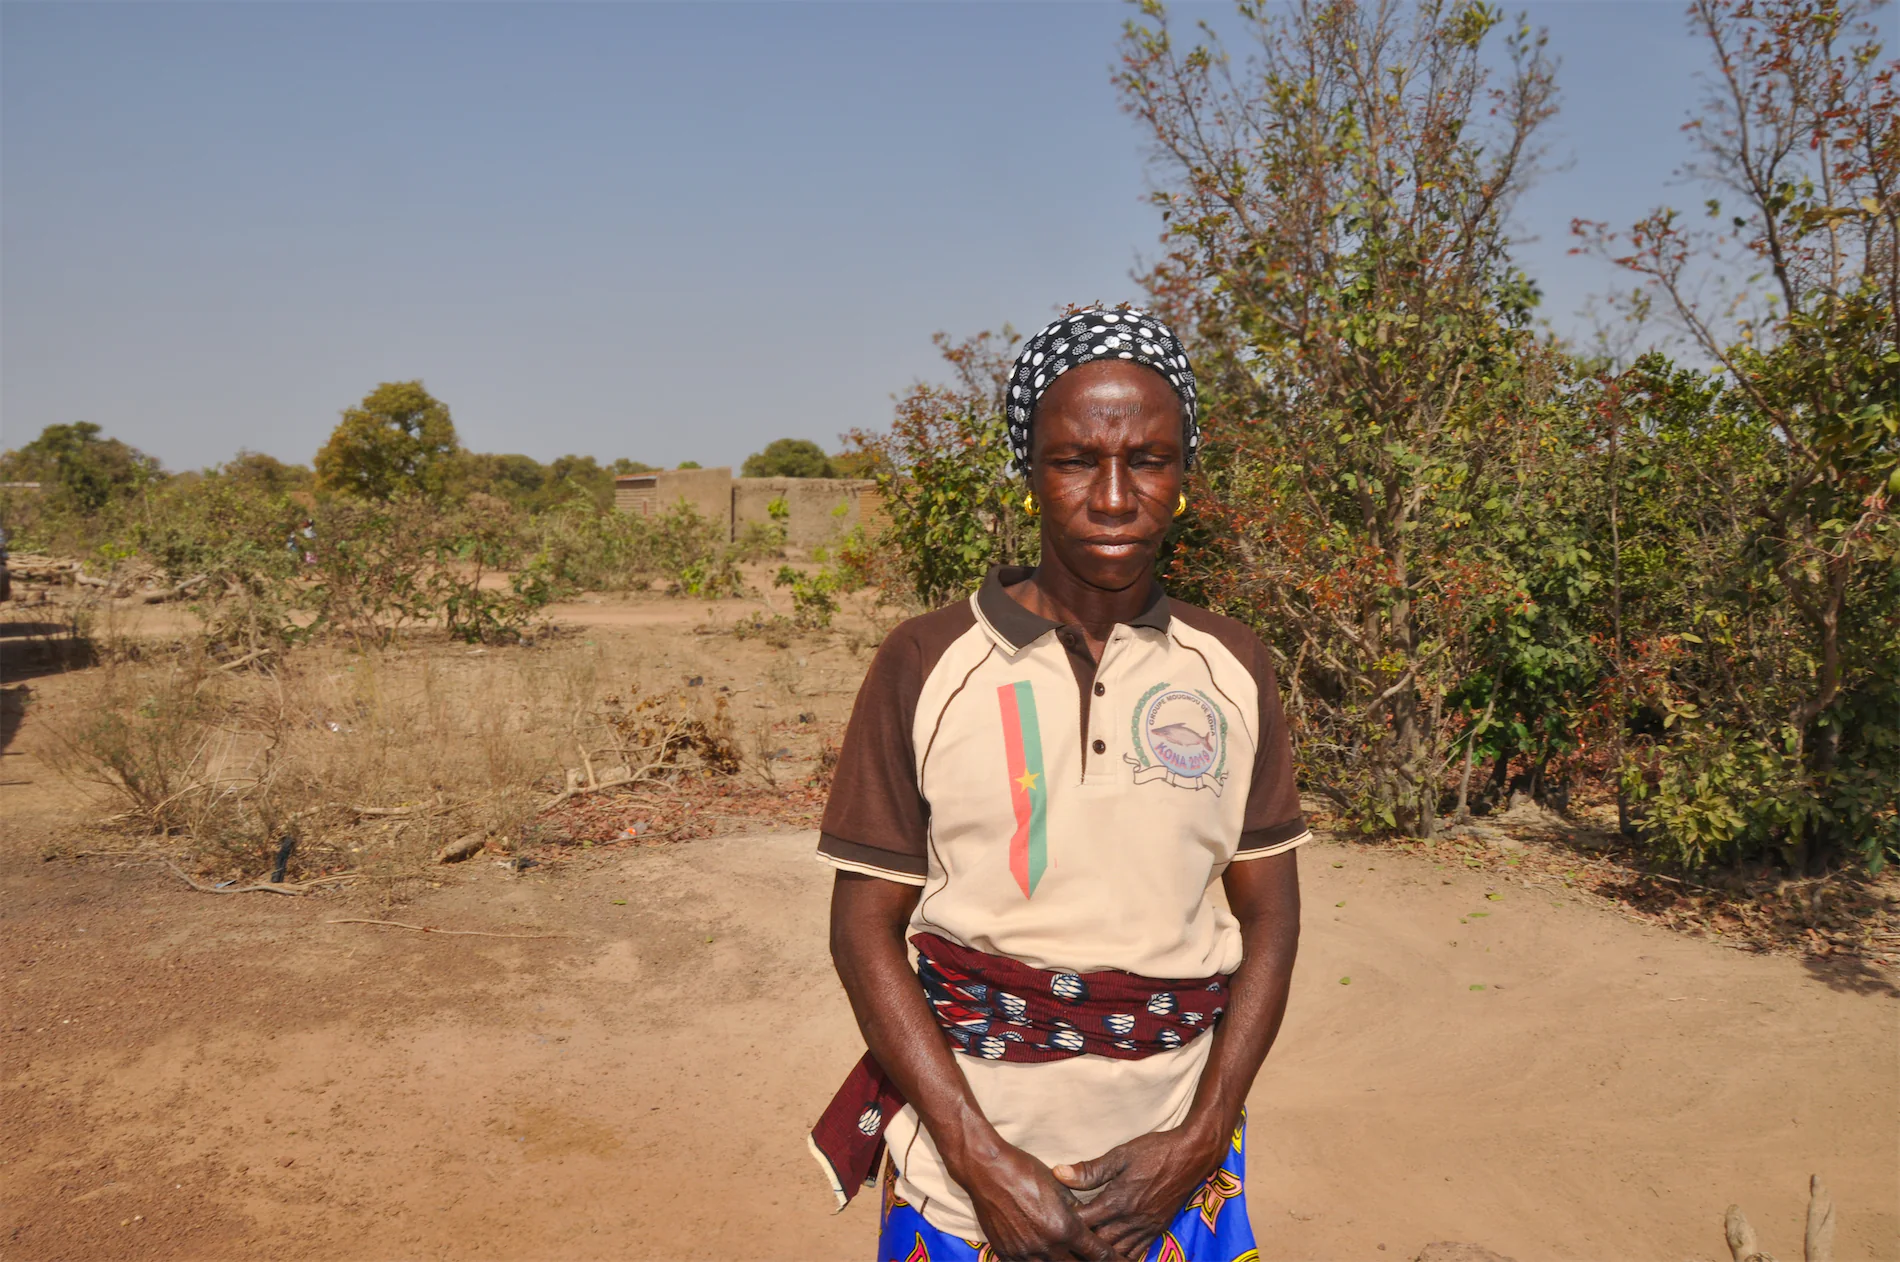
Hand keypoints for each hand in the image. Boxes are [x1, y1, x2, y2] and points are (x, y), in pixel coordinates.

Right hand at [955, 1141, 1117, 1261]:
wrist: (987, 1171)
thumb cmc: (1024, 1171)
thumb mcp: (1059, 1187)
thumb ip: (1075, 1209)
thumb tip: (1085, 1221)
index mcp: (1065, 1228)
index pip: (1098, 1254)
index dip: (1114, 1260)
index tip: (1123, 1261)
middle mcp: (1047, 1246)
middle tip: (1092, 1257)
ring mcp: (1025, 1253)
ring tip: (1067, 1257)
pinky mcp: (1007, 1254)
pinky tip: (1042, 1257)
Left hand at [1053, 1126, 1225, 1260]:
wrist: (1191, 1156)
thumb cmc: (1154, 1151)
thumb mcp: (1120, 1155)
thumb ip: (1090, 1170)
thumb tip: (1059, 1173)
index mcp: (1117, 1201)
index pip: (1084, 1222)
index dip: (1068, 1220)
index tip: (1058, 1214)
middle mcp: (1131, 1220)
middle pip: (1098, 1242)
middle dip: (1082, 1239)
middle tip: (1069, 1232)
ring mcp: (1145, 1228)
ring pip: (1117, 1252)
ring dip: (1101, 1249)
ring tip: (1088, 1242)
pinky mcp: (1157, 1230)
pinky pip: (1137, 1253)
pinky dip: (1122, 1254)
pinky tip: (1113, 1248)